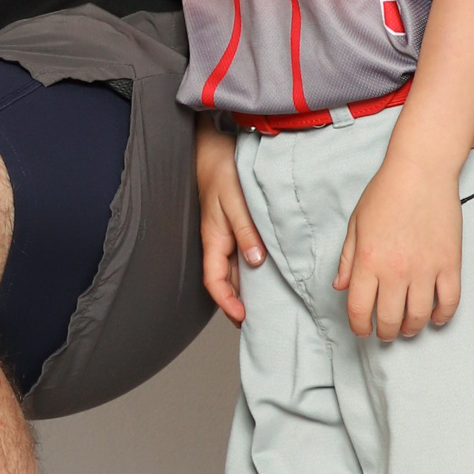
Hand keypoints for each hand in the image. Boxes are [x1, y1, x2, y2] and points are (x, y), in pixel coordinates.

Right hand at [197, 125, 264, 322]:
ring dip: (241, 289)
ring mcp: (222, 236)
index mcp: (213, 239)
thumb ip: (246, 232)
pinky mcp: (230, 228)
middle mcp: (216, 242)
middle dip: (235, 304)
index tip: (242, 318)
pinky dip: (247, 271)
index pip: (214, 282)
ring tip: (261, 305)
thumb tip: (256, 262)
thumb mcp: (235, 202)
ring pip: (230, 272)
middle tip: (255, 322)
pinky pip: (236, 257)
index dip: (226, 303)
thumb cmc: (222, 173)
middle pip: (222, 282)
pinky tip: (261, 274)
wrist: (212, 150)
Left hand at [335, 151, 462, 340]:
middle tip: (385, 331)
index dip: (359, 326)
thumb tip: (340, 286)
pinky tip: (435, 317)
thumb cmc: (385, 193)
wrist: (421, 171)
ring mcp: (425, 269)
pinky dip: (442, 315)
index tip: (362, 330)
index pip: (360, 309)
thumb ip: (348, 258)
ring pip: (419, 316)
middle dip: (385, 332)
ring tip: (408, 327)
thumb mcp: (356, 224)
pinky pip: (449, 302)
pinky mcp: (450, 264)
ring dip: (412, 328)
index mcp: (368, 261)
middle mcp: (396, 271)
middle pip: (390, 319)